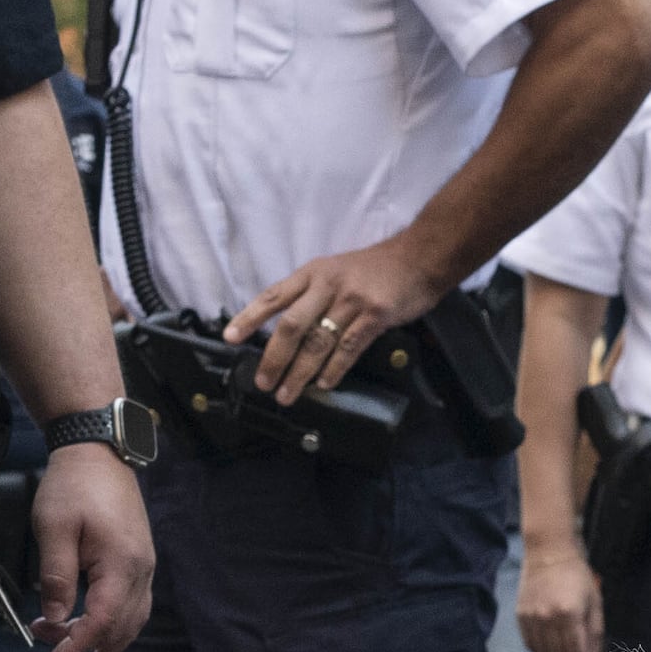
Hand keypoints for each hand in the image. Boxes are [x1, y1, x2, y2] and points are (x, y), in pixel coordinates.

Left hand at [27, 440, 153, 651]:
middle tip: (50, 648)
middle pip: (121, 625)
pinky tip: (97, 625)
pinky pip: (135, 602)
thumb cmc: (73, 486)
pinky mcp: (139, 558)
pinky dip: (117, 622)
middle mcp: (141, 568)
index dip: (77, 646)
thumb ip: (56, 578)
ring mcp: (144, 564)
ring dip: (105, 637)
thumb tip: (55, 619)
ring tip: (73, 646)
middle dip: (86, 643)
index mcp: (121, 563)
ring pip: (133, 617)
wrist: (98, 452)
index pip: (102, 620)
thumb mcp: (54, 529)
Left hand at [233, 240, 451, 405]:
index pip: (274, 296)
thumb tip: (288, 330)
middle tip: (263, 382)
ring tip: (288, 393)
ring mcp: (352, 301)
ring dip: (300, 373)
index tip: (230, 338)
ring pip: (317, 343)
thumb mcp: (337, 270)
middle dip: (274, 358)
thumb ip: (313, 294)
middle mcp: (328, 285)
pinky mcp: (375, 316)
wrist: (420, 258)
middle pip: (291, 326)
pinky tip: (323, 385)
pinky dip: (333, 370)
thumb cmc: (377, 269)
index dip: (249, 317)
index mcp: (313, 273)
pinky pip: (347, 348)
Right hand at [518, 535, 606, 651]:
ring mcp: (531, 617)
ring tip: (565, 651)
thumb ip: (594, 636)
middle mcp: (547, 617)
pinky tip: (550, 645)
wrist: (549, 554)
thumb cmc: (577, 577)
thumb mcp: (594, 604)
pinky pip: (529, 645)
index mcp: (570, 614)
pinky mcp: (520, 616)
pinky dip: (540, 651)